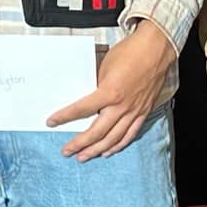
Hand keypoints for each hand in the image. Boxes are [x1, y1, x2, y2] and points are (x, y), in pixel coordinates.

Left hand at [47, 20, 174, 160]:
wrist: (155, 50)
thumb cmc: (128, 53)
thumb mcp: (104, 66)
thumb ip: (95, 84)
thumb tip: (83, 94)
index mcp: (109, 92)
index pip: (82, 109)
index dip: (65, 117)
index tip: (51, 122)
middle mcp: (122, 106)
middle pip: (97, 132)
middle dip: (80, 143)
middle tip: (66, 151)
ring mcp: (134, 111)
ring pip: (113, 138)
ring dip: (97, 150)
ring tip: (83, 156)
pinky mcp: (143, 112)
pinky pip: (130, 134)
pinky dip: (118, 145)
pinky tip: (108, 151)